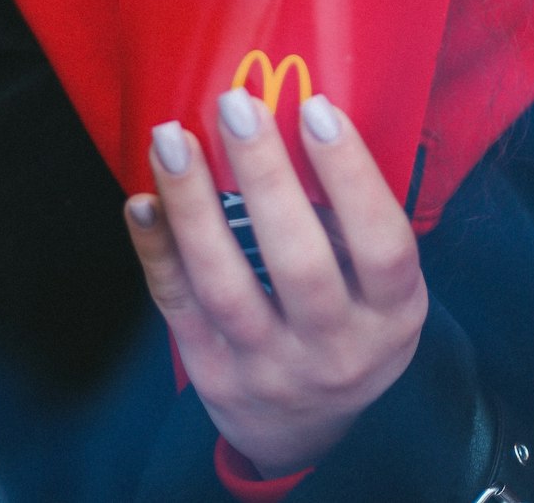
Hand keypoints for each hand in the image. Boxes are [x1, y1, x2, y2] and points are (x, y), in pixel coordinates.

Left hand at [124, 90, 427, 478]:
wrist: (305, 430)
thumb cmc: (348, 319)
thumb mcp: (380, 286)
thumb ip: (352, 219)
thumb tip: (299, 116)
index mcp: (391, 314)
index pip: (381, 243)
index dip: (350, 174)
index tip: (316, 107)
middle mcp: (335, 348)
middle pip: (298, 262)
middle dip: (264, 175)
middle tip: (236, 103)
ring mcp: (269, 367)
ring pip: (226, 285)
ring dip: (194, 204)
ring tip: (171, 137)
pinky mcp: (211, 372)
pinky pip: (178, 306)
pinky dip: (156, 250)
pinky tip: (141, 201)